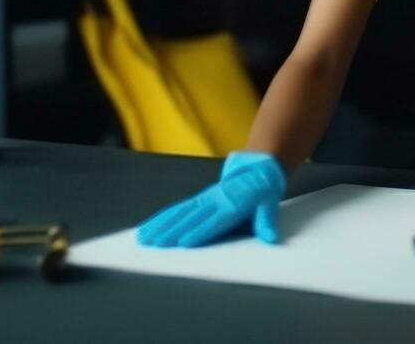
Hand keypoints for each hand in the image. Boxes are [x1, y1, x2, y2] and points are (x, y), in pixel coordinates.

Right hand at [136, 151, 285, 247]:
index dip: (199, 231)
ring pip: (179, 213)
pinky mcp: (197, 200)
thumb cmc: (263, 191)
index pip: (214, 220)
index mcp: (233, 204)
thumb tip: (271, 239)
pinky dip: (161, 218)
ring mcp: (204, 199)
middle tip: (155, 244)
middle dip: (172, 231)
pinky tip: (148, 227)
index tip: (184, 242)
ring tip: (144, 237)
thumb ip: (267, 221)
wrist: (255, 169)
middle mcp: (214, 201)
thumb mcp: (270, 204)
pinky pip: (177, 209)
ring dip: (160, 225)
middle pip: (191, 218)